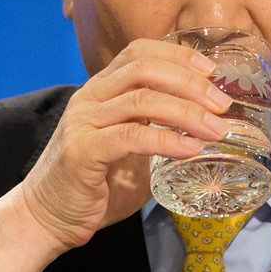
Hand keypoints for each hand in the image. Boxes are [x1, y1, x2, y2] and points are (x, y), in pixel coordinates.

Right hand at [0, 38, 230, 271]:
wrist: (47, 218)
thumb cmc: (94, 184)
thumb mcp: (130, 147)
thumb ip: (156, 129)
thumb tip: (207, 125)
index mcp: (100, 90)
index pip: (139, 52)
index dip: (177, 55)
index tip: (211, 70)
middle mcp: (89, 98)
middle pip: (144, 69)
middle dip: (190, 82)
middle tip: (222, 103)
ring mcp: (83, 122)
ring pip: (142, 99)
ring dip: (187, 112)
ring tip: (217, 129)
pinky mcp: (83, 151)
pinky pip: (132, 136)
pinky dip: (167, 140)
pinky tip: (191, 149)